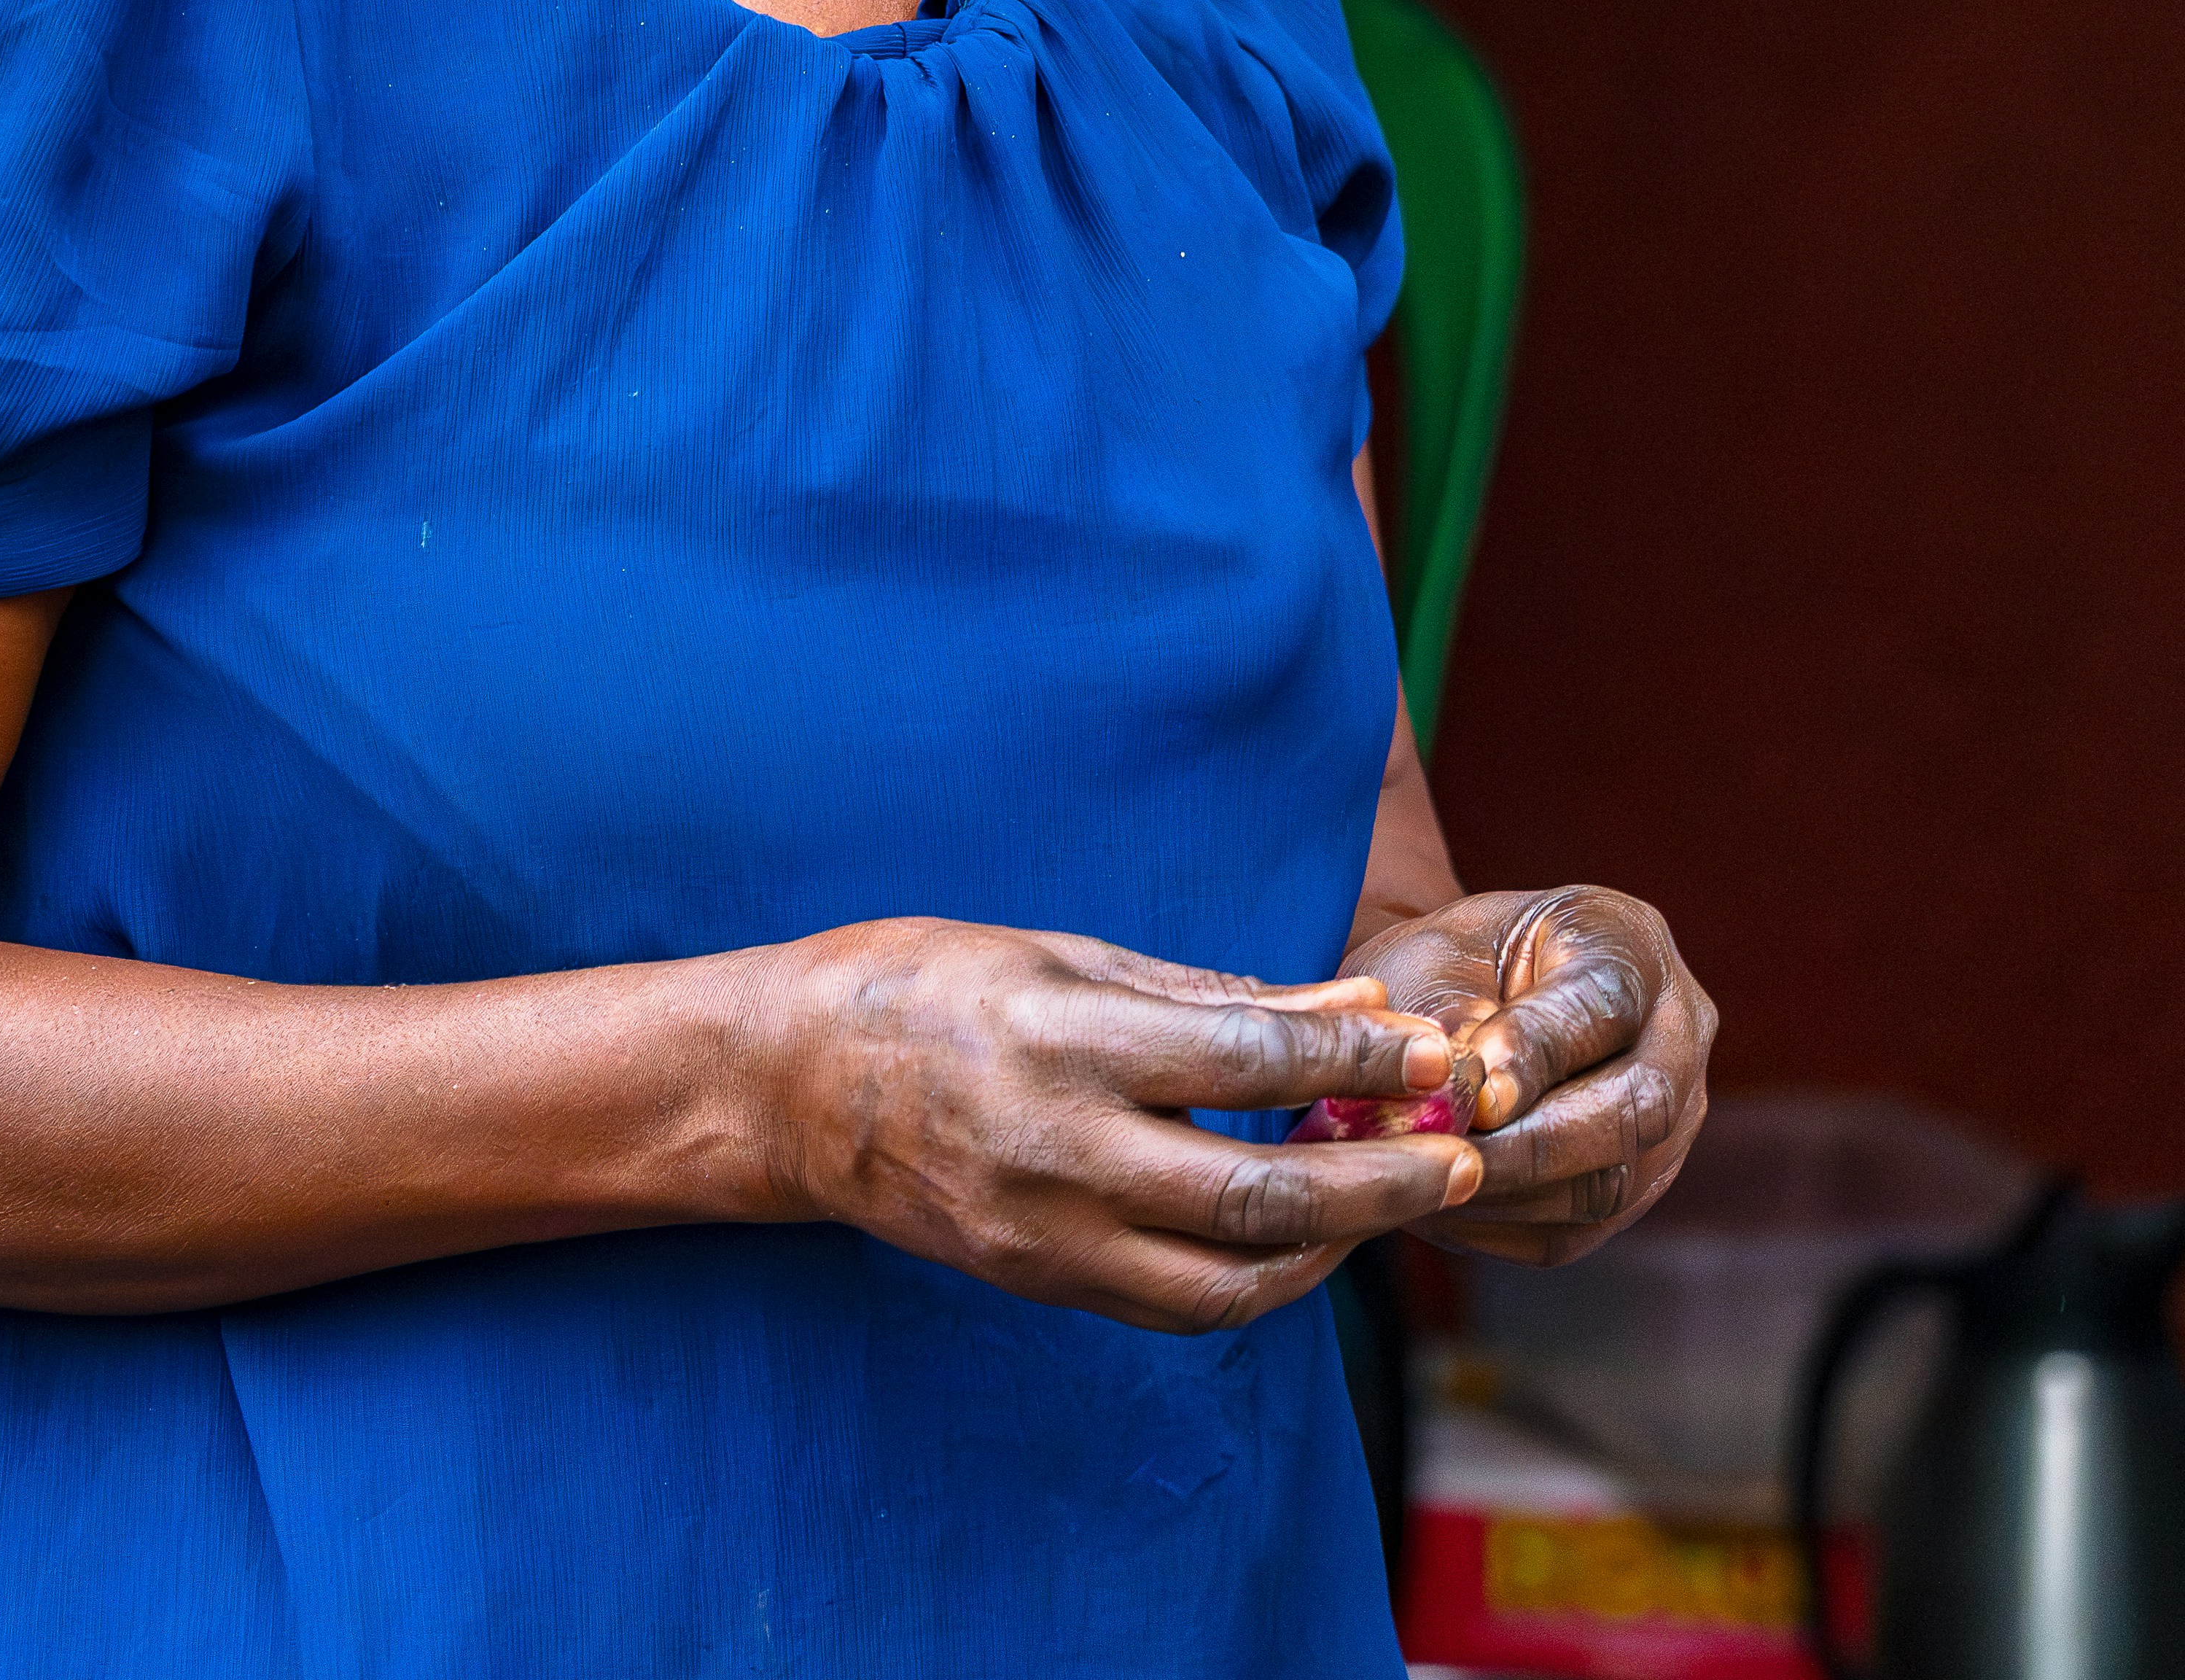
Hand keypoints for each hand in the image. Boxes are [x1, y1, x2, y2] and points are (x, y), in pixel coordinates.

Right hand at [750, 917, 1487, 1334]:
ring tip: (1397, 1200)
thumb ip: (1206, 989)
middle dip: (1383, 1180)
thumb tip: (1347, 996)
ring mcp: (1049, 1234)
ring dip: (1337, 1246)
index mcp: (1067, 1041)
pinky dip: (1261, 1276)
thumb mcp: (1060, 950)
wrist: (789, 1083)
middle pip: (1263, 1191)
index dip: (1358, 1056)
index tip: (1436, 1051)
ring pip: (1233, 1278)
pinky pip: (1178, 1304)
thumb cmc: (923, 983)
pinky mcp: (1041, 1282)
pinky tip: (1305, 1233)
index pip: (1249, 1057)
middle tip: (1463, 1155)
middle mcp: (1063, 1151)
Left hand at [1346, 886, 1714, 1265]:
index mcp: (1626, 939)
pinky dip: (1508, 1224)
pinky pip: (1582, 1228)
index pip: (1602, 1003)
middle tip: (1449, 1158)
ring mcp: (1675, 1116)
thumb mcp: (1437, 959)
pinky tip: (1446, 1205)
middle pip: (1638, 1107)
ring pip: (1613, 1183)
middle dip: (1534, 1146)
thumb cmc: (1448, 963)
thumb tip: (1463, 1100)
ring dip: (1515, 1194)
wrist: (1463, 995)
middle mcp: (1675, 1029)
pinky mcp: (1639, 1184)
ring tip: (1433, 1184)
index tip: (1475, 1096)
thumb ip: (1453, 1018)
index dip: (1537, 1055)